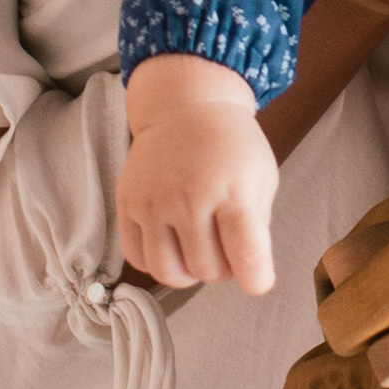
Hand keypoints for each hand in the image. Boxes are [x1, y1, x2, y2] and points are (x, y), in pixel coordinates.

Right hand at [118, 56, 278, 292]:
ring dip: (188, 273)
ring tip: (198, 251)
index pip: (246, 254)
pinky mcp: (127, 204)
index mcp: (232, 190)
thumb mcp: (261, 177)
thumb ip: (257, 227)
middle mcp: (189, 198)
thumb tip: (247, 272)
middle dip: (222, 270)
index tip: (258, 281)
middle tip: (225, 247)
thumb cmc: (230, 146)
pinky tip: (171, 244)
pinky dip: (156, 262)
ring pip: (168, 273)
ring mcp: (153, 202)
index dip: (256, 280)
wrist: (185, 107)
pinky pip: (137, 258)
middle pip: (206, 271)